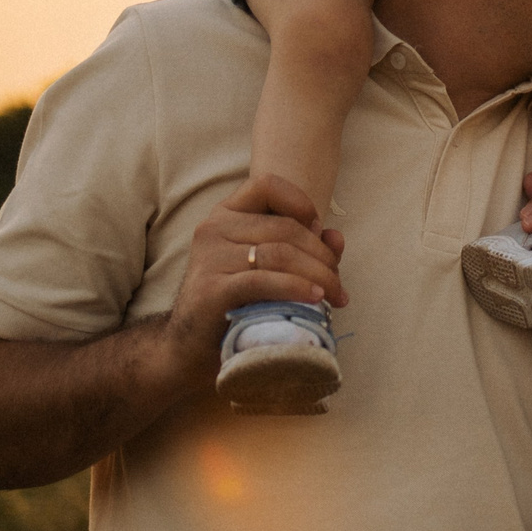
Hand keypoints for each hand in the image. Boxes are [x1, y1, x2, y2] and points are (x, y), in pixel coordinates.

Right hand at [161, 174, 345, 386]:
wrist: (193, 345)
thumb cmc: (238, 302)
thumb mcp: (272, 268)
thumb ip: (304, 248)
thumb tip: (335, 236)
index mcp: (227, 214)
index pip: (267, 185)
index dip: (301, 203)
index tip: (318, 232)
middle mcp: (213, 228)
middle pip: (285, 228)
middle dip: (322, 256)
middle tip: (338, 284)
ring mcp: (209, 257)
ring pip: (279, 254)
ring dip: (318, 275)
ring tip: (334, 295)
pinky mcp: (211, 289)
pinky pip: (263, 281)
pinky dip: (296, 288)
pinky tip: (315, 299)